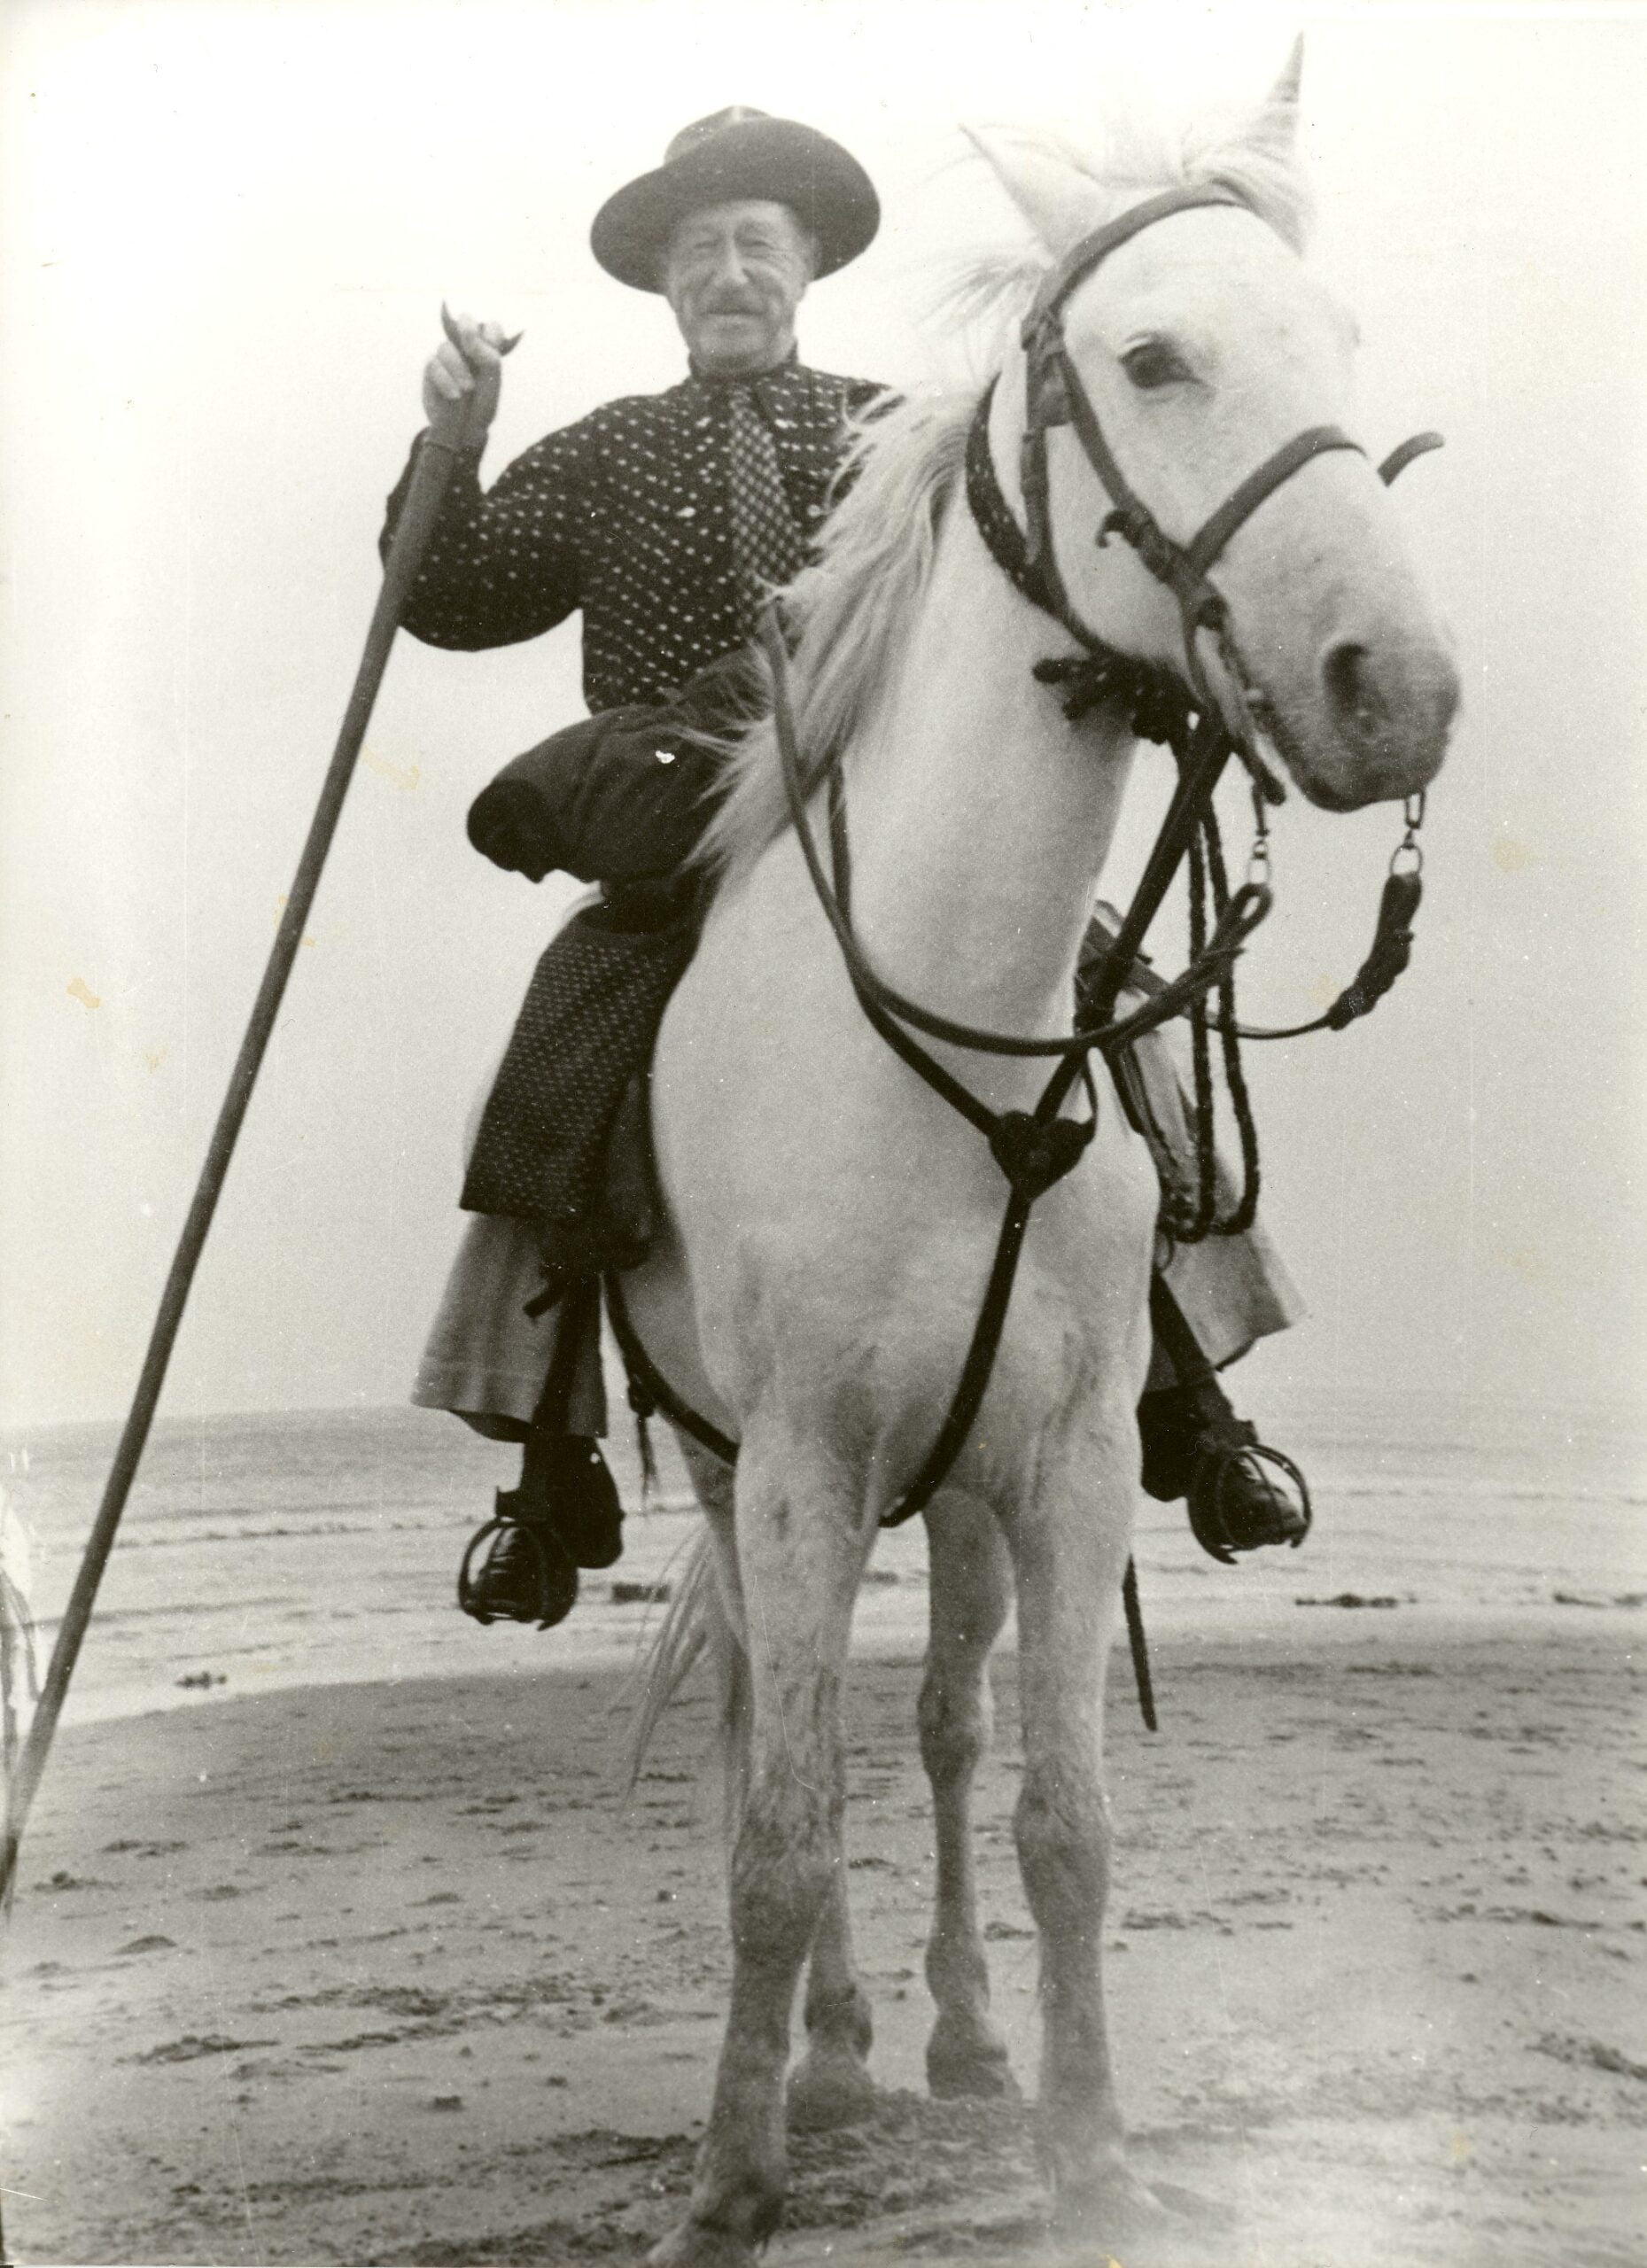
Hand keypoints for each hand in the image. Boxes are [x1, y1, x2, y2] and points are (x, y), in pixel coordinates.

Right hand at [421, 305, 519, 450]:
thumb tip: (469, 335)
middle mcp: (466, 350)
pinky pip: (434, 364)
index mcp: (486, 352)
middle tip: (472, 348)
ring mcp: (447, 358)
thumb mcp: (491, 382)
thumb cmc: (481, 407)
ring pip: (446, 347)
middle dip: (468, 331)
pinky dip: (446, 380)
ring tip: (466, 390)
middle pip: (464, 322)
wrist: (463, 431)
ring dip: (458, 368)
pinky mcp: (431, 369)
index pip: (491, 328)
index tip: (494, 347)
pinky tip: (454, 396)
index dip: (492, 333)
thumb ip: (487, 355)